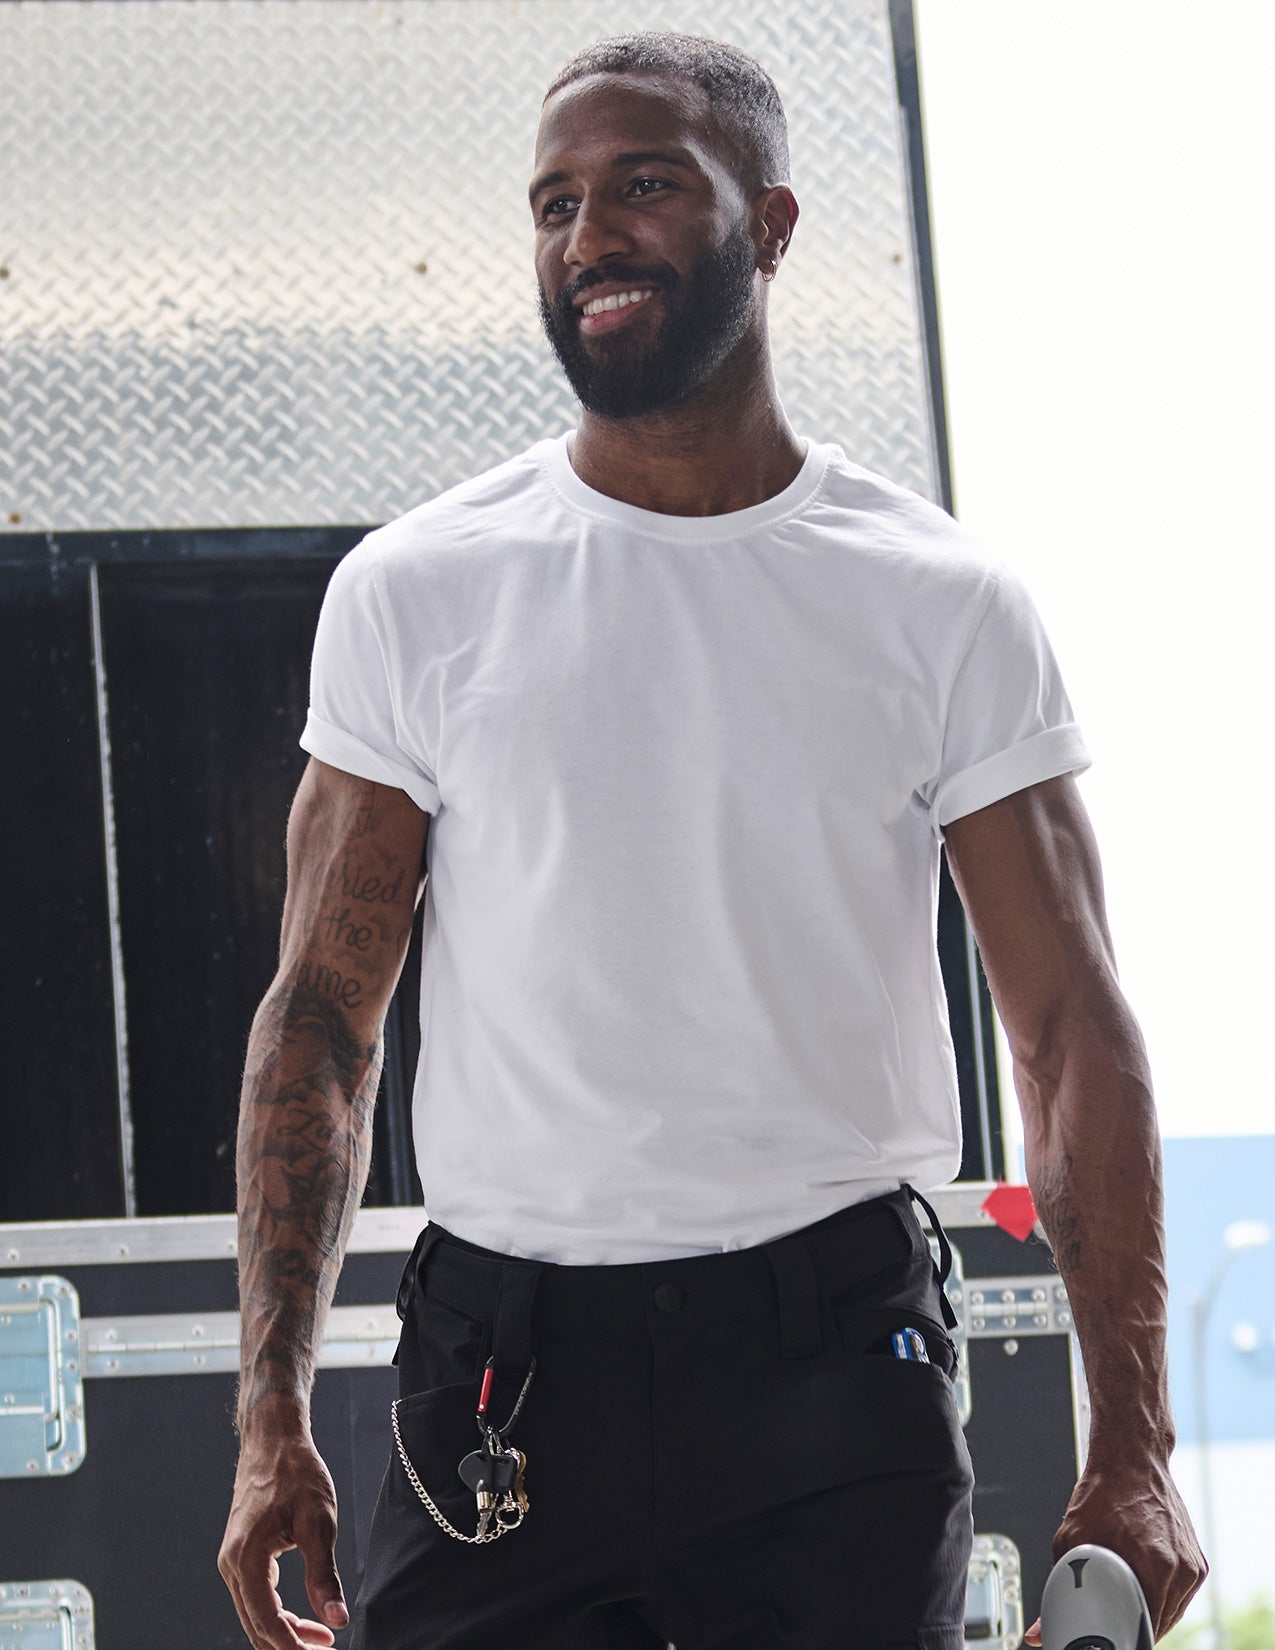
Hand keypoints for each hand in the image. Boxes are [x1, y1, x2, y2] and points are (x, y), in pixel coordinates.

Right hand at [219, 1427, 349, 1649]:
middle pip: (256, 1624)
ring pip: (255, 1613)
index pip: (266, 1621)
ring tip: (321, 1637)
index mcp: (247, 1558)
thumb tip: (337, 1619)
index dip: (292, 1646)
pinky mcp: (241, 1554)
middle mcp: (232, 1564)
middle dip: (289, 1645)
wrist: (274, 1439)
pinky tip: (304, 1617)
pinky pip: (255, 1596)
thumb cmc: (297, 1473)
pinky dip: (278, 1613)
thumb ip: (324, 1575)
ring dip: (285, 1632)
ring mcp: (233, 1559)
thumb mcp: (319, 1523)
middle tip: (324, 1649)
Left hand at [1023, 1454, 1206, 1644]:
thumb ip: (1058, 1587)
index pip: (1143, 1632)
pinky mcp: (1198, 1563)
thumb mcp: (1071, 1538)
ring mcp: (1193, 1567)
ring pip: (1171, 1616)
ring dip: (1148, 1616)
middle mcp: (1180, 1570)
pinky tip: (1142, 1584)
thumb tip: (1038, 1633)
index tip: (1107, 1635)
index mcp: (1155, 1567)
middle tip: (1109, 1619)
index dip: (1122, 1638)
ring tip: (1124, 1599)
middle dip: (1132, 1629)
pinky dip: (1161, 1599)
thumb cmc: (1103, 1493)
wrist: (1132, 1459)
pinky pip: (1180, 1598)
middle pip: (1157, 1627)